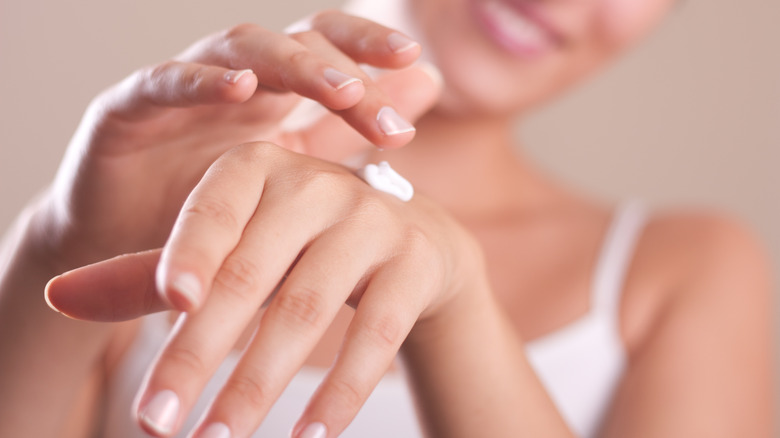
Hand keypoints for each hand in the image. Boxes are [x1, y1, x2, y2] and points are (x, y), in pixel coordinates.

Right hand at [34, 11, 439, 271]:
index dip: (367, 48)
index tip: (415, 63)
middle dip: (342, 60)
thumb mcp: (293, 176)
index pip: (326, 52)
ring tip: (338, 87)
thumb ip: (349, 130)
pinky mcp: (125, 112)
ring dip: (289, 64)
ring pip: (237, 51)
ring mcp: (181, 92)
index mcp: (273, 96)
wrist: (139, 261)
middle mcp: (232, 83)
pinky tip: (241, 89)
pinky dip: (200, 82)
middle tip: (388, 77)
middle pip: (291, 42)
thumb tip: (428, 83)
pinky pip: (162, 84)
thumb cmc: (219, 218)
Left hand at [47, 141, 484, 437]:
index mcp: (261, 169)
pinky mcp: (415, 262)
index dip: (184, 261)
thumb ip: (154, 274)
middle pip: (251, 277)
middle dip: (200, 356)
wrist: (411, 244)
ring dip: (258, 384)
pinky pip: (376, 334)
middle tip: (157, 425)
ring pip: (308, 310)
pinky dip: (340, 391)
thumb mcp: (233, 249)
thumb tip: (60, 297)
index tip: (165, 315)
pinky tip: (307, 436)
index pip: (212, 214)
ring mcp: (373, 221)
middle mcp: (318, 186)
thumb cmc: (301, 247)